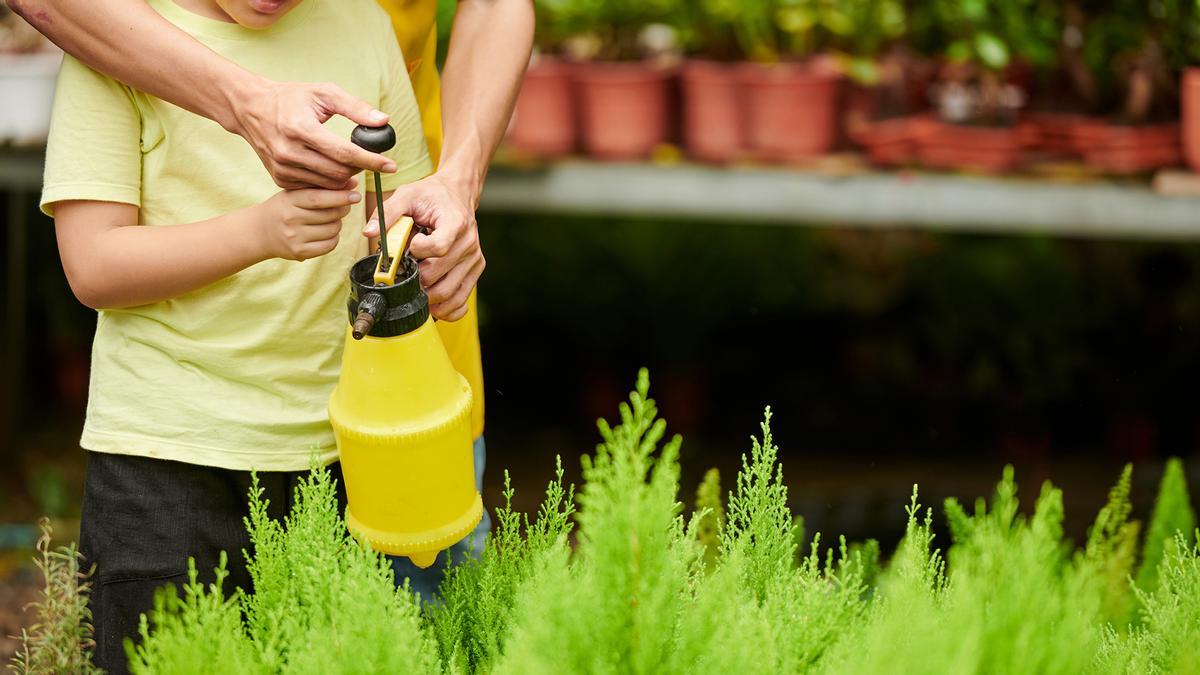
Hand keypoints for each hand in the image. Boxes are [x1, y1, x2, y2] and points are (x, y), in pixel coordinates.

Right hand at [233, 80, 397, 188]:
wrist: (251, 108)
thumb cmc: (291, 98)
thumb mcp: (323, 93)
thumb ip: (355, 107)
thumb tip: (383, 122)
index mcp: (301, 128)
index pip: (345, 152)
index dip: (371, 161)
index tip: (391, 166)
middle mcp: (289, 151)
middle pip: (339, 172)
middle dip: (360, 168)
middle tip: (367, 159)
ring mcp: (282, 168)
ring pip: (329, 184)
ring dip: (346, 177)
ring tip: (351, 163)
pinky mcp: (280, 178)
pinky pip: (314, 187)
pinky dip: (328, 181)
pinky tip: (330, 168)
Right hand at [256, 180, 359, 260]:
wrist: (260, 231)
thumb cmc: (285, 207)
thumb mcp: (297, 192)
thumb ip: (322, 187)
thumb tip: (353, 183)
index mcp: (289, 200)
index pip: (319, 198)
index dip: (341, 196)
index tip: (356, 195)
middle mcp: (290, 219)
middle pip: (330, 215)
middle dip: (343, 209)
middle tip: (343, 205)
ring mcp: (294, 237)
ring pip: (333, 230)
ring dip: (337, 224)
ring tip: (330, 219)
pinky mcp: (299, 252)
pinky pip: (329, 245)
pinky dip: (333, 238)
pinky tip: (326, 232)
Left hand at [363, 175, 483, 320]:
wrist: (458, 194)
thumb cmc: (432, 195)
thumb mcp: (408, 195)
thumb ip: (388, 213)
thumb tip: (369, 233)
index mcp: (455, 223)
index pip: (439, 247)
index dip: (419, 251)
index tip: (412, 244)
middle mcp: (468, 243)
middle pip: (437, 274)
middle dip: (415, 276)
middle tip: (407, 267)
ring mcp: (474, 259)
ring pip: (449, 292)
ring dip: (427, 296)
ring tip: (415, 287)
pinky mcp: (475, 270)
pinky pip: (462, 300)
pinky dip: (447, 309)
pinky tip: (432, 305)